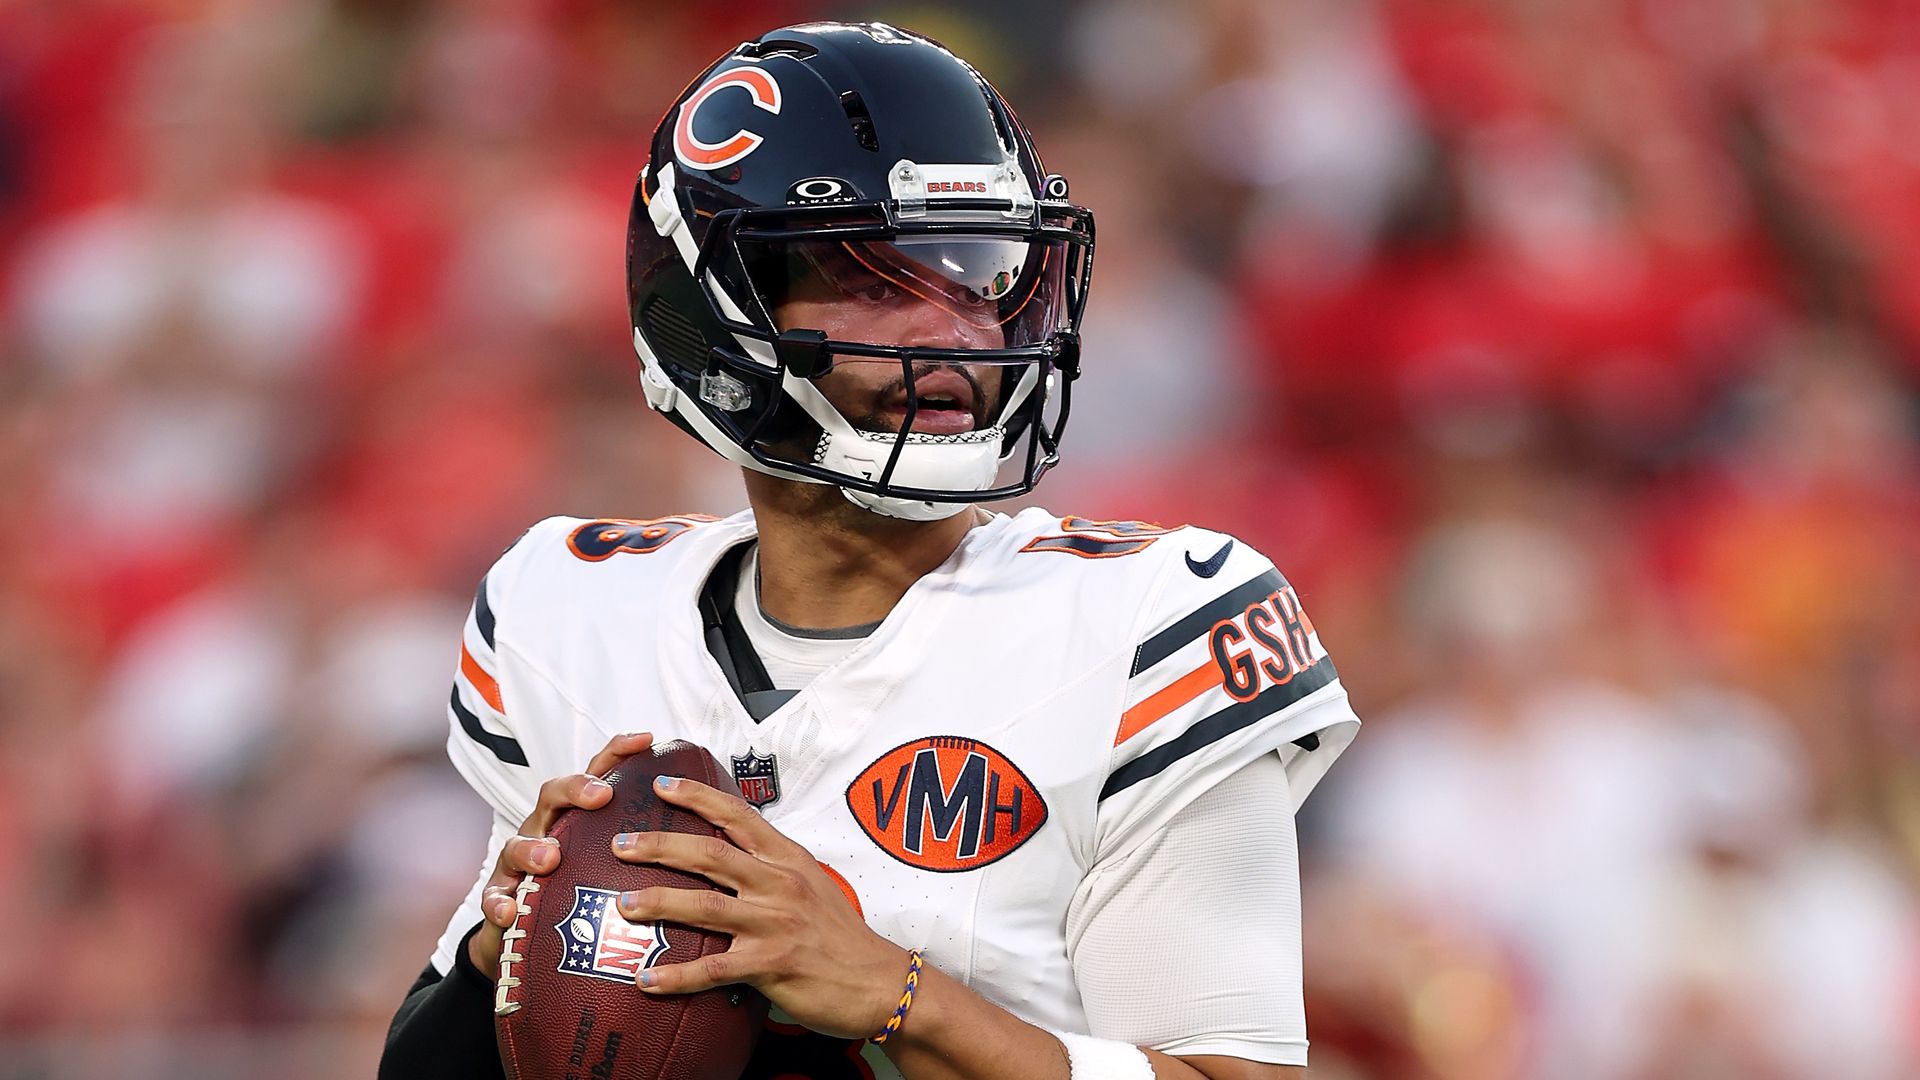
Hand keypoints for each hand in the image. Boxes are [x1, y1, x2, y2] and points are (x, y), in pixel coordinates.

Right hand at [467, 731, 655, 979]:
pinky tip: (510, 910)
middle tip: (600, 797)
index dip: (617, 754)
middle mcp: (546, 831)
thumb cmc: (582, 894)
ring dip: (531, 847)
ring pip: (516, 843)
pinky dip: (500, 902)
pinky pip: (495, 898)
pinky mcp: (500, 898)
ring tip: (548, 859)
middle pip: (553, 795)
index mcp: (578, 819)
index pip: (597, 775)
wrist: (527, 940)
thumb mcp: (614, 867)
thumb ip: (647, 848)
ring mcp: (518, 864)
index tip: (646, 740)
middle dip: (575, 789)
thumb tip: (707, 835)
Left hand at [611, 775, 908, 1040]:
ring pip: (704, 905)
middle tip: (621, 843)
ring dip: (658, 902)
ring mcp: (774, 923)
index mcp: (788, 859)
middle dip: (659, 845)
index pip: (738, 815)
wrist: (879, 981)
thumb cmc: (843, 936)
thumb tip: (732, 856)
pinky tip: (646, 980)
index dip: (697, 796)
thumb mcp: (813, 884)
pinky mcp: (770, 964)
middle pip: (709, 853)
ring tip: (624, 904)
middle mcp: (779, 884)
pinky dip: (675, 976)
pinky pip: (712, 968)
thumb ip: (773, 867)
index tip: (662, 784)